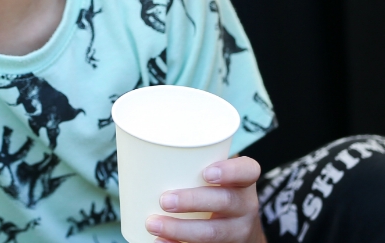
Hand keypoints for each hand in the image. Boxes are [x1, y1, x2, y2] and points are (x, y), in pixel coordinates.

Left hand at [146, 156, 265, 242]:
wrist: (237, 231)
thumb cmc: (213, 191)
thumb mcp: (214, 177)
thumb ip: (189, 165)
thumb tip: (136, 152)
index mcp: (243, 181)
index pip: (248, 170)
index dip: (231, 171)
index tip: (206, 172)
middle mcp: (245, 205)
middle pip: (226, 201)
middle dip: (193, 201)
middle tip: (164, 200)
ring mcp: (237, 231)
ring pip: (214, 232)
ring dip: (180, 229)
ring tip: (152, 223)